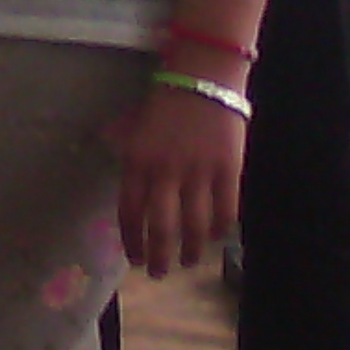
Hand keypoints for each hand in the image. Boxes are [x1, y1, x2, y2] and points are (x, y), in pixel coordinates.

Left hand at [113, 75, 246, 277]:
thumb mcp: (134, 124)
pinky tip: (216, 237)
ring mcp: (199, 172)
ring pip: (194, 226)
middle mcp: (165, 171)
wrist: (203, 76)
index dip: (131, 239)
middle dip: (159, 256)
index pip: (129, 211)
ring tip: (188, 261)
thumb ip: (128, 152)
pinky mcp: (228, 171)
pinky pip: (225, 211)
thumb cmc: (166, 99)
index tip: (134, 258)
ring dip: (190, 249)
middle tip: (160, 273)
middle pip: (161, 227)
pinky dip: (220, 229)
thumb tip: (120, 174)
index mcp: (137, 160)